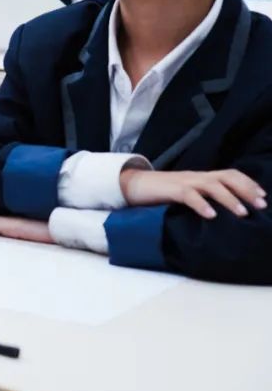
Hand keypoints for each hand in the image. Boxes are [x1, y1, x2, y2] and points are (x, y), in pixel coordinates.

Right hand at [120, 169, 267, 218]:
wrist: (132, 185)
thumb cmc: (160, 193)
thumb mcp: (186, 193)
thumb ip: (203, 197)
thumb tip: (223, 212)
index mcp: (201, 177)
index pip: (230, 174)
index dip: (249, 184)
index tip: (263, 197)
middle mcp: (196, 176)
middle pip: (227, 177)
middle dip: (246, 190)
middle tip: (260, 205)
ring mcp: (184, 181)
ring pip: (212, 185)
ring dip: (230, 199)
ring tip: (242, 214)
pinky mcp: (171, 190)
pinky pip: (189, 195)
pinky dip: (202, 205)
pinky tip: (211, 216)